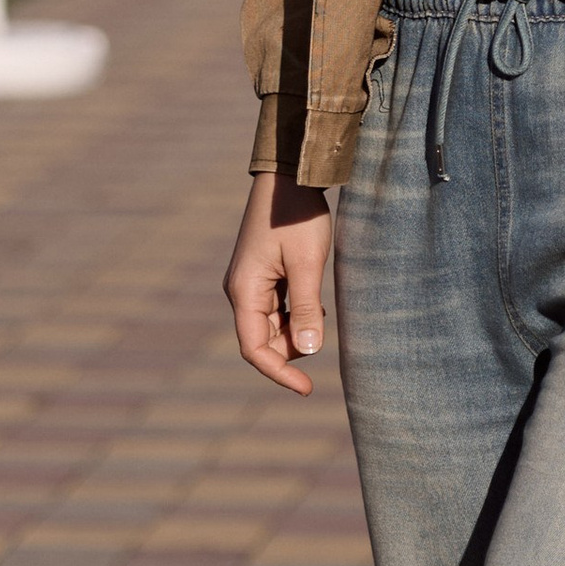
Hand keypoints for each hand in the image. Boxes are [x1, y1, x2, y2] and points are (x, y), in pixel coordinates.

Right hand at [226, 171, 333, 395]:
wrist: (289, 176)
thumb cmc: (297, 216)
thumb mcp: (308, 264)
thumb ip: (307, 308)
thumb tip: (310, 351)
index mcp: (244, 291)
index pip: (254, 349)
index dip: (279, 373)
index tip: (307, 389)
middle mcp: (241, 290)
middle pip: (262, 340)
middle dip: (292, 350)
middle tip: (323, 337)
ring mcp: (250, 282)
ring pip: (271, 325)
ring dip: (296, 331)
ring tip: (321, 313)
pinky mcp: (263, 274)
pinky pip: (277, 308)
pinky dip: (297, 315)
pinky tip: (317, 305)